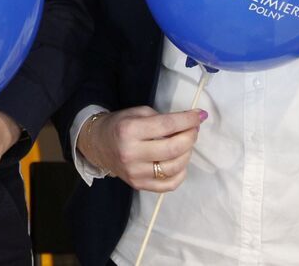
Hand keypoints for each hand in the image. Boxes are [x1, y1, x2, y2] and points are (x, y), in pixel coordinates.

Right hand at [78, 106, 204, 191]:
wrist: (98, 144)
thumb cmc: (120, 125)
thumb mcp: (138, 113)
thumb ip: (162, 119)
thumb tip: (190, 123)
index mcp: (129, 131)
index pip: (167, 125)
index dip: (188, 120)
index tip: (200, 115)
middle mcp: (131, 154)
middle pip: (173, 148)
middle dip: (190, 136)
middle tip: (194, 129)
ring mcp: (135, 173)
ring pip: (174, 167)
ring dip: (187, 153)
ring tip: (186, 143)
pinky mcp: (139, 185)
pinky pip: (169, 184)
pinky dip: (181, 173)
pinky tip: (180, 161)